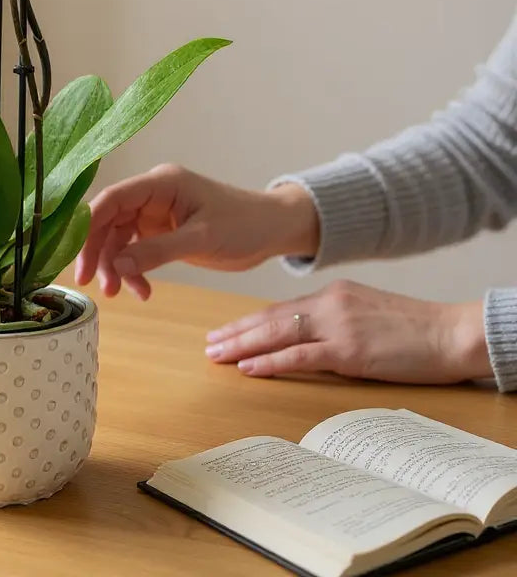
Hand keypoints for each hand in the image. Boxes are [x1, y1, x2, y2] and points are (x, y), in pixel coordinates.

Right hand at [75, 164, 319, 298]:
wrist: (273, 230)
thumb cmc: (244, 224)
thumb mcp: (202, 238)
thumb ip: (157, 251)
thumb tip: (117, 266)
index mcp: (160, 183)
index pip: (112, 198)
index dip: (88, 226)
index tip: (78, 258)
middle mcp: (151, 195)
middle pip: (108, 220)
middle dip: (99, 253)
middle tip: (94, 286)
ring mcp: (154, 213)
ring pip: (118, 239)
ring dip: (116, 267)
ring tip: (122, 295)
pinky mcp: (160, 232)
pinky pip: (134, 250)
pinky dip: (133, 271)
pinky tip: (143, 292)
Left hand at [205, 280, 491, 383]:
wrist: (452, 332)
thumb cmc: (415, 329)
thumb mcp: (367, 312)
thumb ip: (336, 319)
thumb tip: (310, 334)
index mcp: (332, 294)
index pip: (280, 309)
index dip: (250, 321)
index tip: (226, 330)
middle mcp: (328, 305)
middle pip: (270, 318)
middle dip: (236, 331)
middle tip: (209, 343)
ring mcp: (337, 326)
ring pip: (277, 334)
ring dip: (243, 345)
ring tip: (217, 354)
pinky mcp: (349, 350)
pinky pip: (300, 356)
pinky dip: (271, 362)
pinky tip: (249, 367)